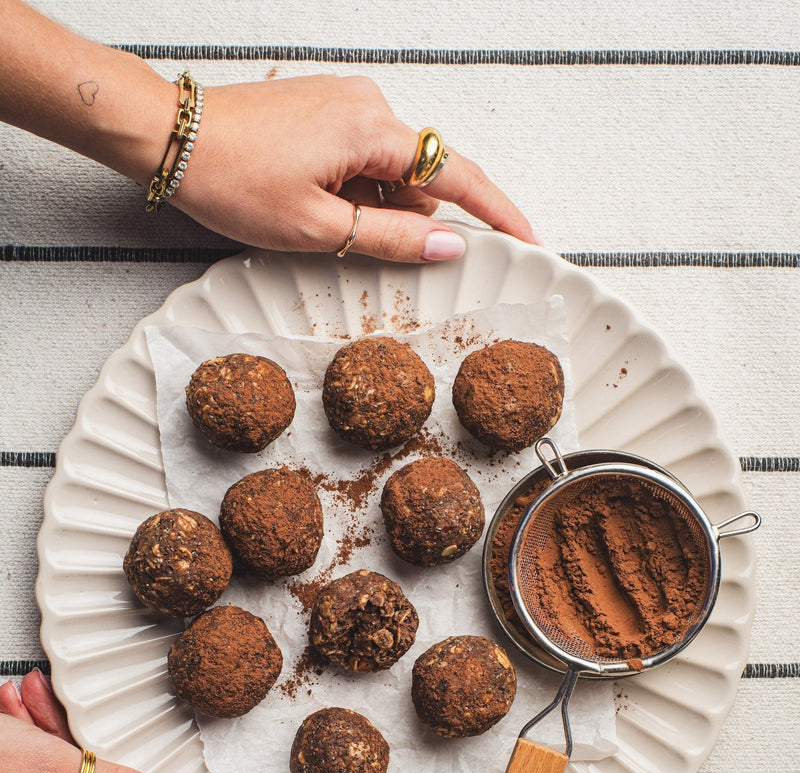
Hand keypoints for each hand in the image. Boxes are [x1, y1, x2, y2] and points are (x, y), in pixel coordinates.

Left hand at [173, 75, 536, 261]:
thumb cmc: (232, 177)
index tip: (527, 239)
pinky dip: (353, 192)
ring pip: (388, 173)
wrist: (170, 136)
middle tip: (361, 253)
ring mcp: (345, 103)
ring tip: (316, 226)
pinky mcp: (324, 110)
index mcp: (373, 129)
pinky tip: (314, 208)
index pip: (458, 175)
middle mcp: (368, 104)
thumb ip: (391, 238)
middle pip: (420, 177)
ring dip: (372, 210)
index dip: (497, 213)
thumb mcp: (317, 227)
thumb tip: (448, 245)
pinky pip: (361, 158)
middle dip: (406, 221)